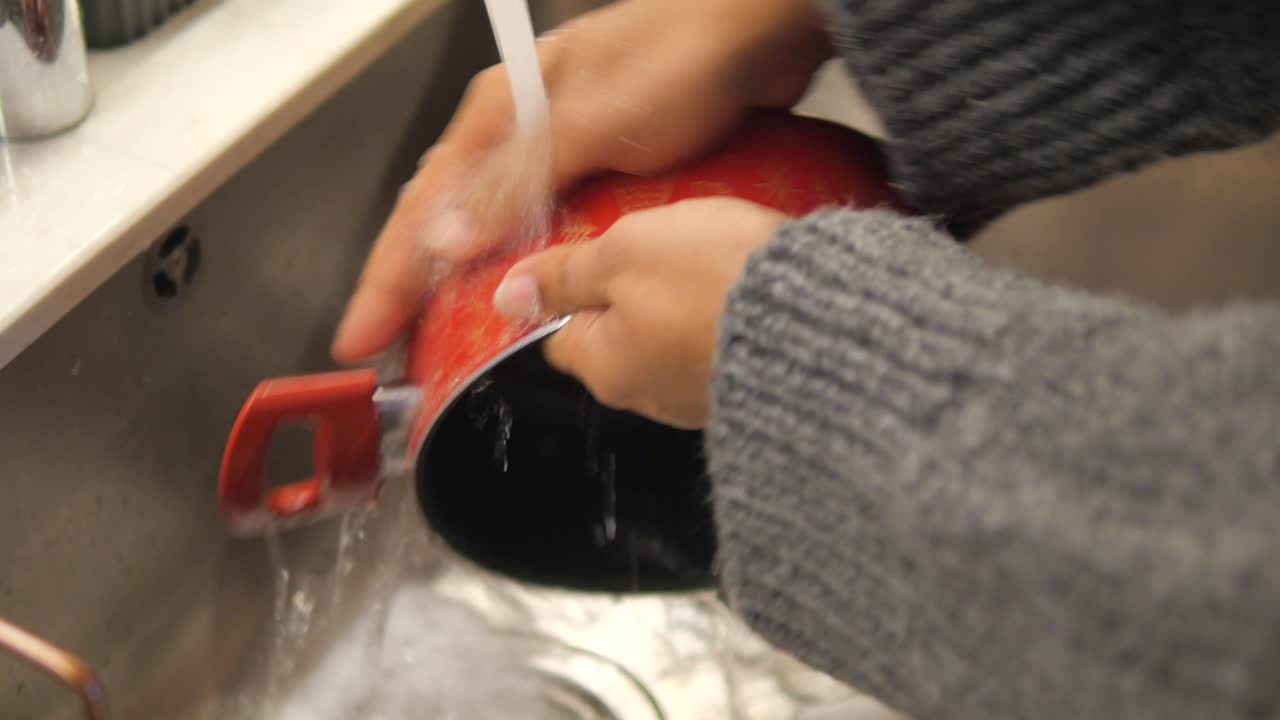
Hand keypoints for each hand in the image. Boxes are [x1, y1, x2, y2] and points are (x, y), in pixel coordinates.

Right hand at [331, 0, 829, 361]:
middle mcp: (523, 128)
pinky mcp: (605, 163)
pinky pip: (548, 225)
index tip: (364, 332)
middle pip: (448, 219)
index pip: (424, 207)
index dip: (389, 276)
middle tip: (395, 342)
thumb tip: (447, 240)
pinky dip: (530, 263)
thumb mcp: (589, 121)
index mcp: (502, 112)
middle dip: (415, 284)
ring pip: (496, 226)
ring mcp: (563, 147)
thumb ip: (517, 182)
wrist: (760, 28)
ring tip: (449, 332)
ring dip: (470, 278)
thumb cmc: (681, 54)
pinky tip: (534, 292)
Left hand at [491, 198, 785, 428]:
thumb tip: (510, 296)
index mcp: (607, 367)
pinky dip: (727, 318)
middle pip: (619, 341)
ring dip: (684, 306)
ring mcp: (705, 396)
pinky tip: (746, 285)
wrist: (825, 317)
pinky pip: (723, 346)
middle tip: (656, 247)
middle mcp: (652, 396)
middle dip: (632, 296)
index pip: (562, 337)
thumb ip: (564, 274)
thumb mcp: (623, 254)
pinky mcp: (754, 386)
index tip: (586, 262)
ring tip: (709, 258)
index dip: (569, 294)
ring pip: (674, 343)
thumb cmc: (717, 283)